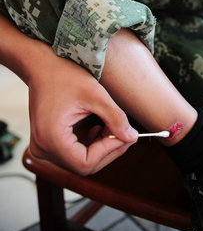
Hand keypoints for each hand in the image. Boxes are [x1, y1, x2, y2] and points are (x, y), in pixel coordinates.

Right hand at [27, 43, 137, 174]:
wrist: (42, 65)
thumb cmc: (65, 75)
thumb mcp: (96, 95)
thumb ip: (116, 118)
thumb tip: (131, 138)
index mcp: (50, 139)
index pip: (86, 162)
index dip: (110, 151)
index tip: (127, 136)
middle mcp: (42, 148)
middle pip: (83, 165)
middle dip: (107, 149)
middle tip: (125, 132)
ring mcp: (42, 147)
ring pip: (79, 160)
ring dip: (100, 147)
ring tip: (112, 127)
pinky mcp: (46, 142)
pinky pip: (71, 153)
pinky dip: (89, 144)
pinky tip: (98, 128)